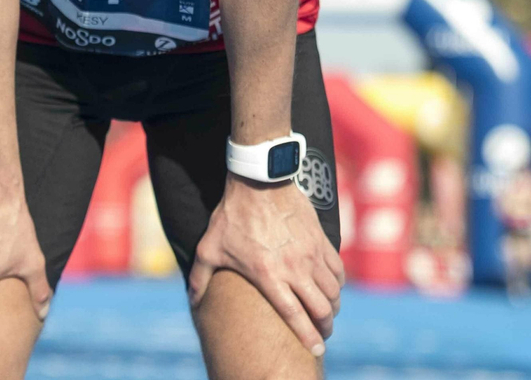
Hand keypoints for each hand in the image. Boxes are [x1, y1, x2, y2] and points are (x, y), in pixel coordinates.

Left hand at [188, 174, 343, 357]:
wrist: (258, 181)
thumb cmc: (232, 215)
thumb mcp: (209, 247)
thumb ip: (201, 276)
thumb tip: (193, 300)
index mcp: (269, 275)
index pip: (294, 315)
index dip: (308, 336)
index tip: (316, 350)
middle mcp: (294, 268)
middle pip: (321, 308)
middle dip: (325, 326)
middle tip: (323, 332)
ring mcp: (310, 253)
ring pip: (333, 291)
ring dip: (333, 306)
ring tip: (327, 312)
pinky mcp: (320, 239)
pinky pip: (337, 268)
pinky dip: (337, 283)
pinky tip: (332, 287)